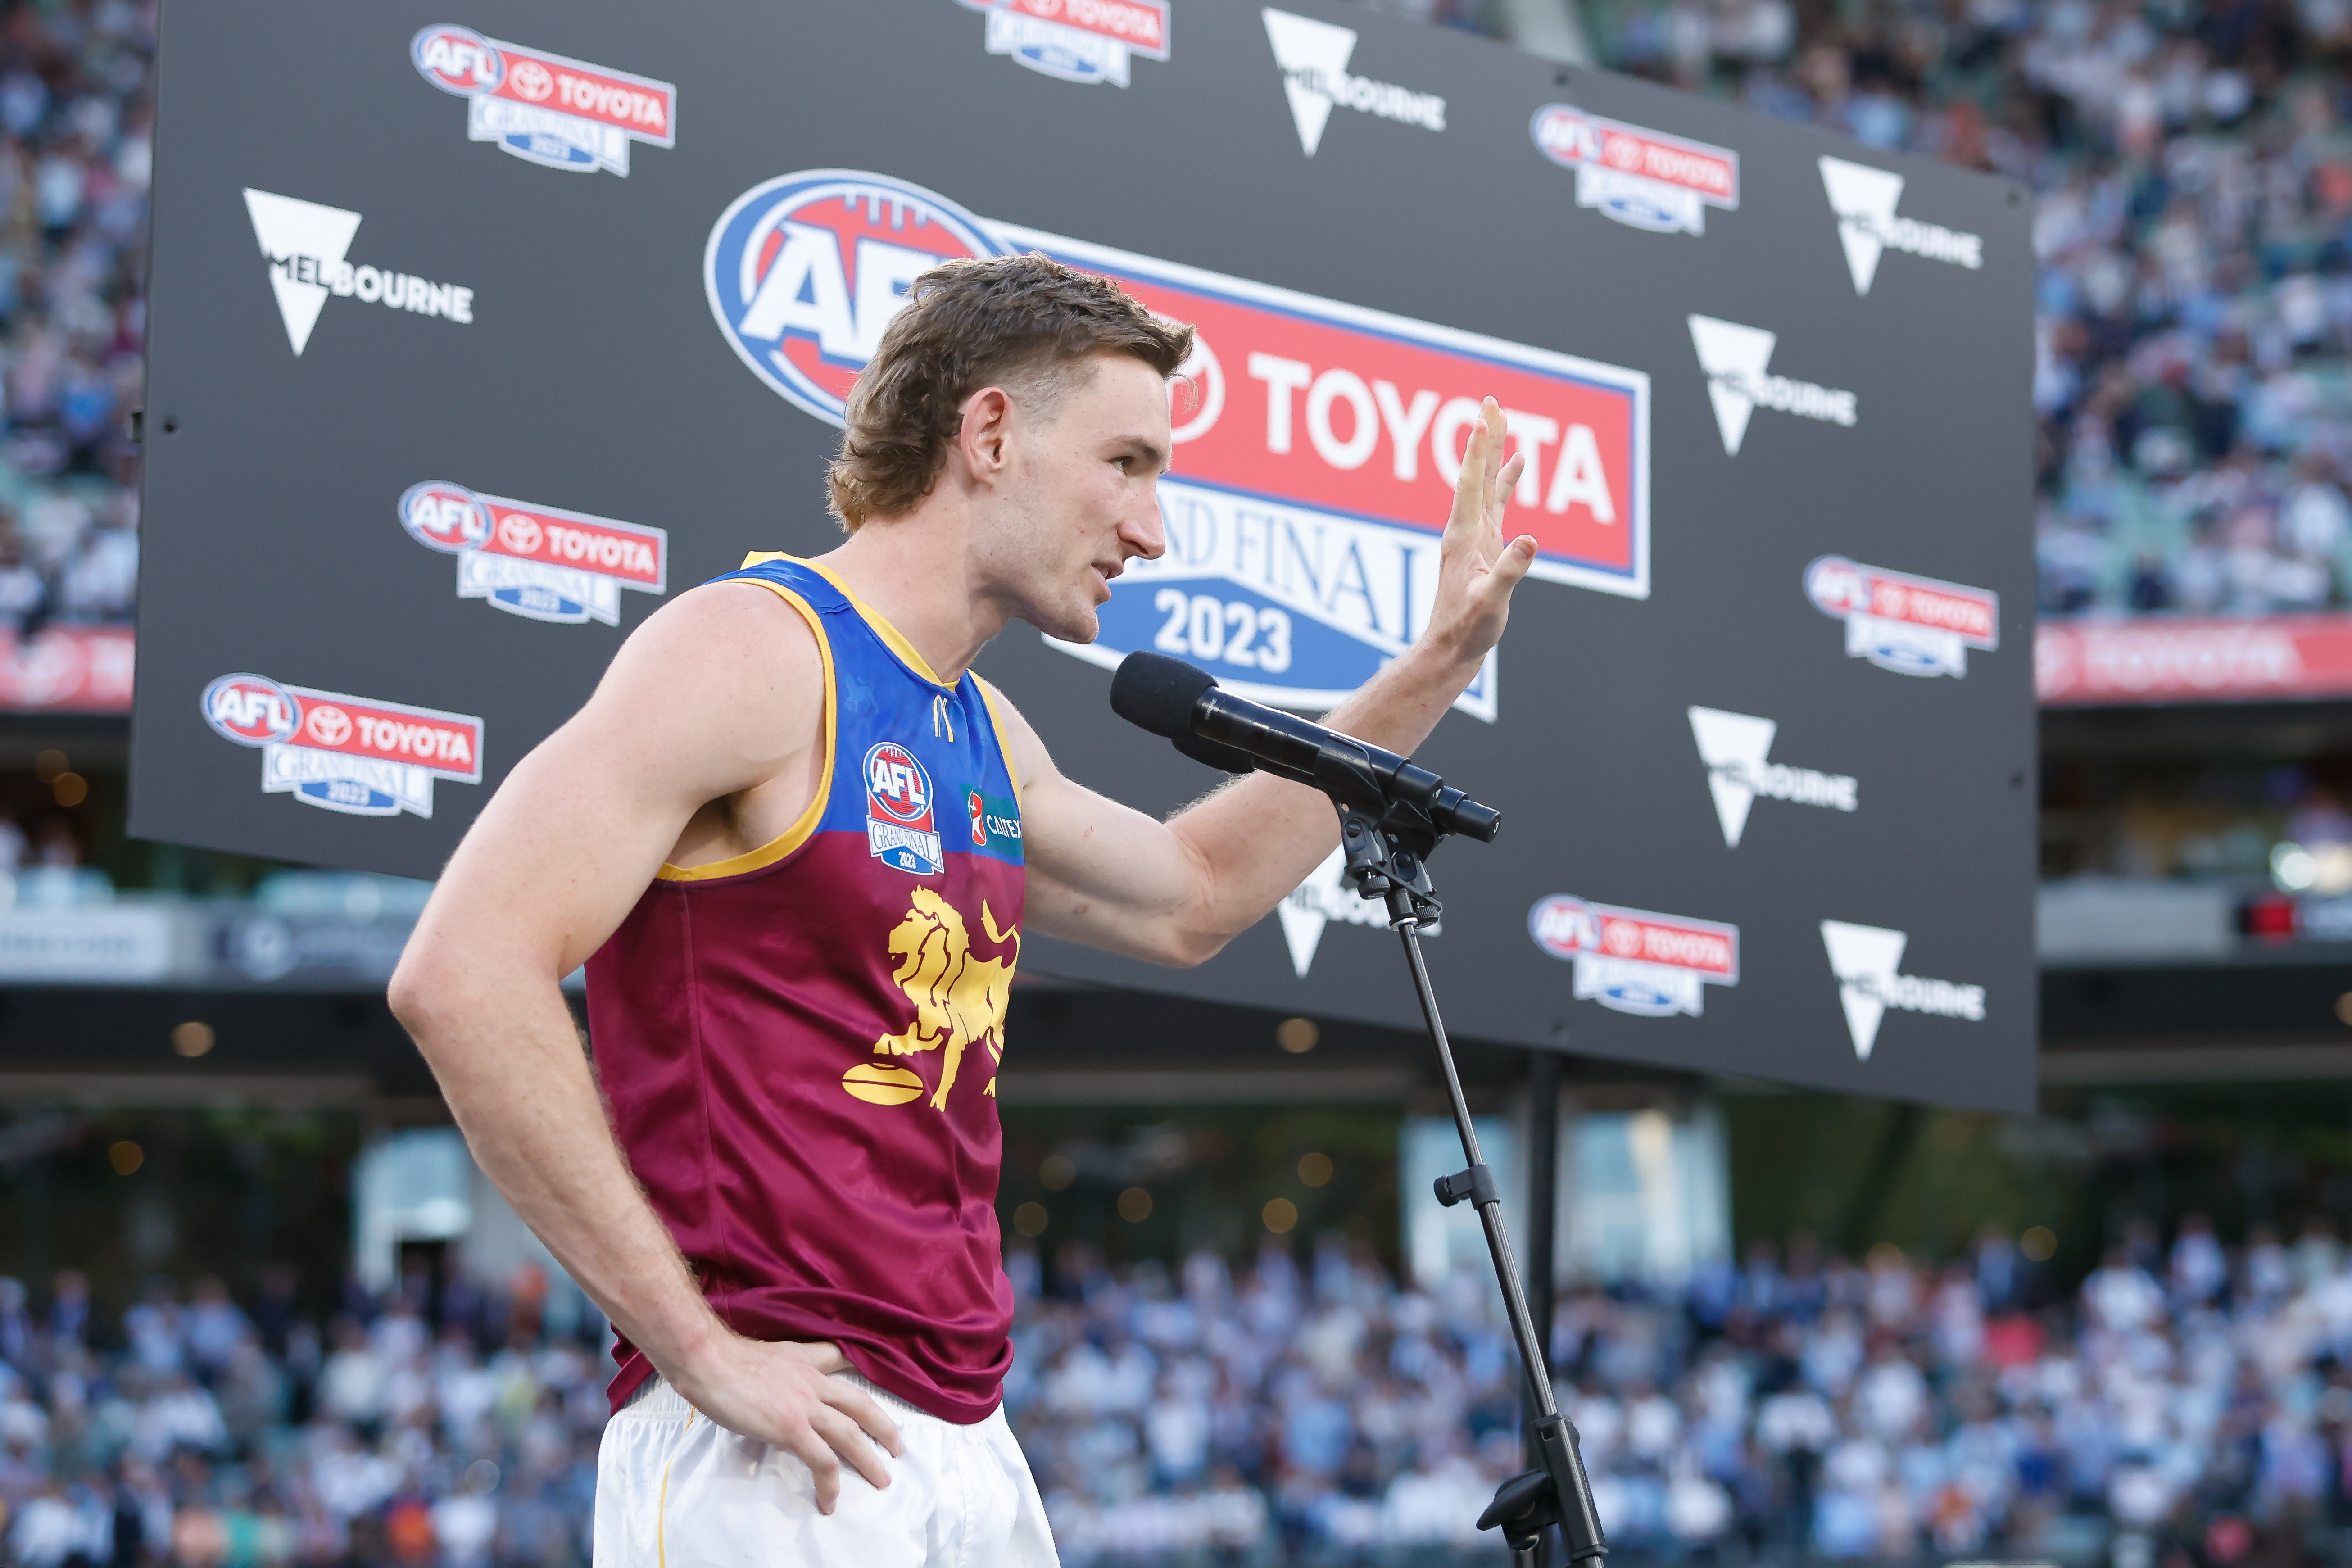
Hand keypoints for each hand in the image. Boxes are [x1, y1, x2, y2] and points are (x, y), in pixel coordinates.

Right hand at [664, 1332, 902, 1512]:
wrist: (707, 1359)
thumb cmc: (723, 1360)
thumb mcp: (763, 1355)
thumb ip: (780, 1370)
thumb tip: (775, 1390)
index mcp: (804, 1362)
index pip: (841, 1360)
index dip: (861, 1371)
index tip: (874, 1386)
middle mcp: (812, 1381)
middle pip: (860, 1403)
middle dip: (883, 1426)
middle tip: (896, 1446)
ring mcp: (804, 1405)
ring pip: (850, 1434)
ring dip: (869, 1459)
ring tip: (881, 1478)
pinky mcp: (791, 1427)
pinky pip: (821, 1460)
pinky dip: (830, 1483)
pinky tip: (830, 1500)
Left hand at [1422, 397, 1537, 668]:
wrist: (1452, 649)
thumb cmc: (1468, 628)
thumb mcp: (1491, 602)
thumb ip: (1509, 571)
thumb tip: (1530, 540)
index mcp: (1464, 536)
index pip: (1472, 484)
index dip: (1478, 450)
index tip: (1482, 417)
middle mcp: (1466, 529)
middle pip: (1478, 473)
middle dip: (1486, 437)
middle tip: (1492, 401)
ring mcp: (1475, 535)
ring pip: (1488, 484)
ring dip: (1496, 453)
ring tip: (1503, 421)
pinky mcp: (1485, 545)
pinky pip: (1496, 502)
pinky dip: (1506, 481)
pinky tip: (1517, 466)